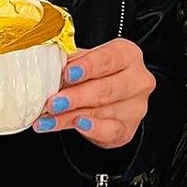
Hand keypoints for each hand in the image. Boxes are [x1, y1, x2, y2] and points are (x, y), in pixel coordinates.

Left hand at [33, 38, 155, 148]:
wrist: (108, 101)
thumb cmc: (96, 75)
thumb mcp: (84, 62)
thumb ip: (71, 62)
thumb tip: (49, 65)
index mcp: (127, 55)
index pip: (109, 58)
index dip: (88, 66)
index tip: (67, 73)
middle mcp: (137, 80)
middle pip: (107, 88)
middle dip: (77, 96)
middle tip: (53, 102)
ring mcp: (135, 106)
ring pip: (101, 112)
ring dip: (70, 116)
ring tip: (48, 118)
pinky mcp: (128, 128)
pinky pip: (109, 131)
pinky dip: (92, 129)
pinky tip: (76, 125)